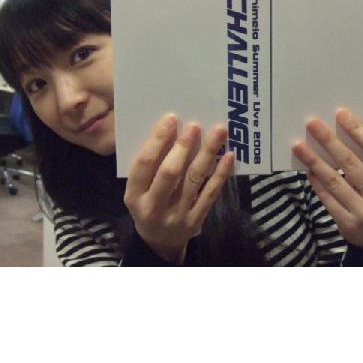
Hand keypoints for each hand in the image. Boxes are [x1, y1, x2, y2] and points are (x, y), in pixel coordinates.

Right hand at [124, 114, 234, 263]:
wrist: (159, 243)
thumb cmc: (148, 205)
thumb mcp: (139, 190)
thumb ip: (149, 166)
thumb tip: (171, 129)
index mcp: (134, 195)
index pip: (144, 164)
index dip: (157, 140)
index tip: (171, 119)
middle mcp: (153, 206)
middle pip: (169, 172)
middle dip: (183, 146)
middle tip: (195, 125)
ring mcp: (176, 215)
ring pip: (193, 179)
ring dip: (207, 153)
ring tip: (219, 131)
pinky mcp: (195, 220)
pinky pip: (210, 194)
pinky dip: (220, 174)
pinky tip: (228, 156)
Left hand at [292, 108, 362, 252]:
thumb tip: (340, 132)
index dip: (357, 130)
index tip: (340, 113)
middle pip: (351, 163)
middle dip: (329, 141)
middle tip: (312, 123)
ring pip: (334, 181)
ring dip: (314, 161)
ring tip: (298, 145)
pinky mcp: (347, 223)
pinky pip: (327, 198)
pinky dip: (315, 182)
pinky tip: (306, 169)